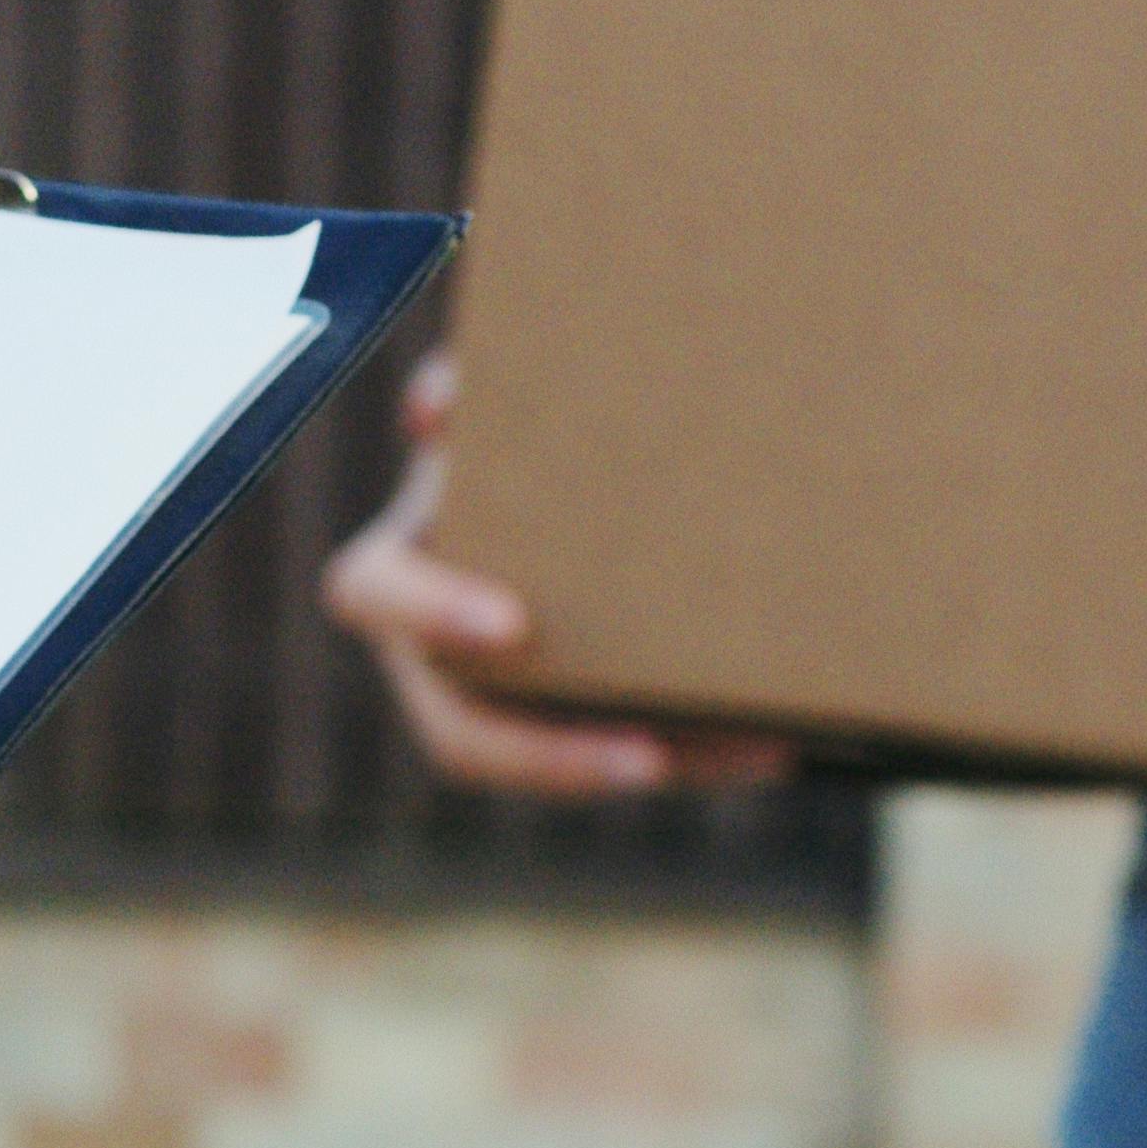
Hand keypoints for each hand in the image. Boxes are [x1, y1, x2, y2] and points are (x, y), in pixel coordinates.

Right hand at [320, 352, 800, 799]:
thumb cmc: (521, 426)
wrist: (596, 470)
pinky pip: (626, 757)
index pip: (373, 595)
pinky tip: (773, 742)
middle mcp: (432, 650)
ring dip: (653, 763)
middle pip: (459, 732)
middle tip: (648, 757)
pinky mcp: (572, 726)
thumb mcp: (490, 401)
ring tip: (752, 749)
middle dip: (551, 756)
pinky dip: (699, 755)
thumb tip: (438, 407)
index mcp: (399, 564)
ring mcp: (500, 700)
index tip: (512, 624)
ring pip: (556, 764)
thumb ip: (464, 383)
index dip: (428, 614)